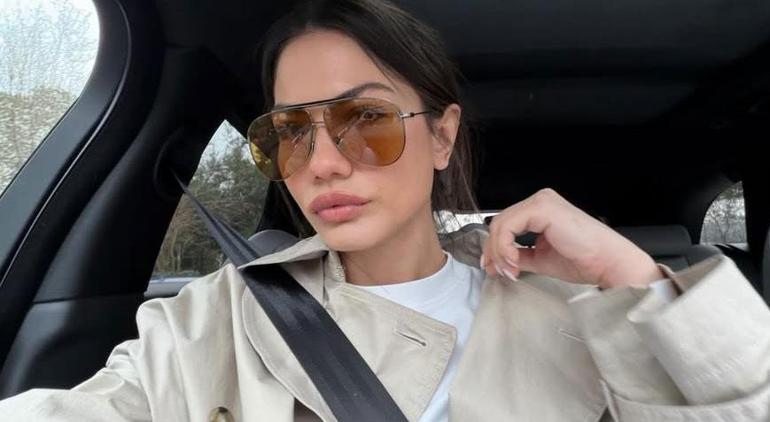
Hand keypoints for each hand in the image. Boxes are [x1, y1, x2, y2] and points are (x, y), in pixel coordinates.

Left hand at [480, 188, 665, 288]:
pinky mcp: (542, 208)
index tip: (494, 269)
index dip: (494, 248)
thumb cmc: (585, 260)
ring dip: (499, 252)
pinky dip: (505, 246)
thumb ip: (520, 255)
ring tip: (510, 271)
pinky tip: (515, 262)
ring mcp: (541, 201)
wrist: (609, 263)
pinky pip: (509, 226)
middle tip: (499, 273)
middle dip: (493, 251)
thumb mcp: (541, 258)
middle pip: (500, 223)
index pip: (506, 224)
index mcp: (541, 209)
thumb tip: (498, 262)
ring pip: (501, 224)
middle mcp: (541, 200)